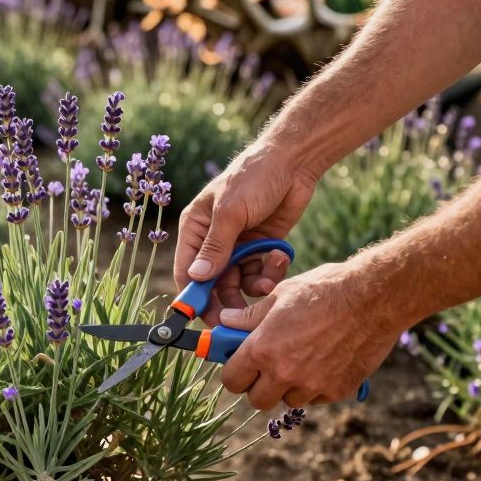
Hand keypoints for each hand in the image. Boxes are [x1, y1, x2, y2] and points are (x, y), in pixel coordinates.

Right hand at [174, 141, 319, 324]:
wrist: (294, 162)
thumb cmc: (254, 177)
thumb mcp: (231, 212)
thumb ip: (215, 247)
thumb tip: (196, 278)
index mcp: (196, 229)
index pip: (186, 271)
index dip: (193, 296)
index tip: (205, 318)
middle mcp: (214, 240)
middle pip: (213, 283)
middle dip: (226, 300)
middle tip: (241, 318)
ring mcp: (238, 245)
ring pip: (239, 282)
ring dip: (252, 286)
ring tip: (267, 282)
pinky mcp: (261, 247)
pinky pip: (260, 272)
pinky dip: (270, 272)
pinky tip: (280, 258)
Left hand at [215, 262, 401, 409]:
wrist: (374, 297)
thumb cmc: (324, 289)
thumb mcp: (279, 295)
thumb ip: (249, 316)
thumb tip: (225, 321)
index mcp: (262, 349)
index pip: (232, 380)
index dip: (235, 373)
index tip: (241, 365)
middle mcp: (284, 373)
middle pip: (257, 400)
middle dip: (259, 386)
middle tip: (267, 367)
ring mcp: (313, 385)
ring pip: (288, 400)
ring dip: (288, 387)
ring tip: (300, 360)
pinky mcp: (338, 389)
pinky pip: (316, 398)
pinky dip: (315, 386)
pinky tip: (323, 362)